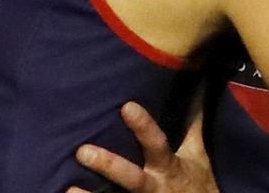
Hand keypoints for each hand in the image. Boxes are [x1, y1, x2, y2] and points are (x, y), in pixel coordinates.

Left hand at [68, 101, 218, 192]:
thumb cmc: (197, 183)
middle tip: (82, 151)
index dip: (143, 126)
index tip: (127, 106)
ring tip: (68, 190)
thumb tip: (199, 86)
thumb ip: (193, 122)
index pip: (156, 143)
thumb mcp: (197, 154)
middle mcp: (154, 185)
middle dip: (108, 165)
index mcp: (169, 166)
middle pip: (131, 177)